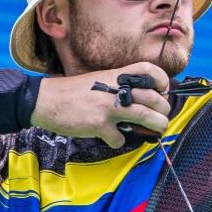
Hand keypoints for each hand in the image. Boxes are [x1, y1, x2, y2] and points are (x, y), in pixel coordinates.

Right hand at [30, 62, 171, 147]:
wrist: (47, 100)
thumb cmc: (74, 91)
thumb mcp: (100, 80)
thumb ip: (120, 86)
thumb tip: (142, 99)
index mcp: (117, 76)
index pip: (149, 70)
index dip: (162, 80)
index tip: (163, 91)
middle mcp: (116, 89)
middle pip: (153, 98)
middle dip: (164, 110)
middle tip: (162, 116)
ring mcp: (108, 107)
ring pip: (145, 116)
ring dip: (157, 125)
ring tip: (158, 129)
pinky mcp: (99, 125)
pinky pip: (119, 138)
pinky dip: (119, 141)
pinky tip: (113, 138)